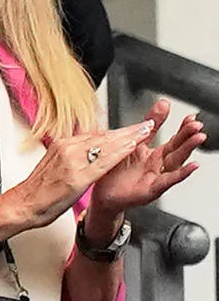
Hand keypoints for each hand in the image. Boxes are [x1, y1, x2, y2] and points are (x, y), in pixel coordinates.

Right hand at [0, 117, 156, 233]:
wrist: (21, 205)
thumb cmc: (36, 192)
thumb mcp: (54, 168)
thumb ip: (70, 158)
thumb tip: (85, 153)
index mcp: (62, 146)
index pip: (95, 136)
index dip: (116, 132)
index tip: (131, 129)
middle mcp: (67, 148)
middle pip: (103, 137)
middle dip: (126, 131)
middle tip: (146, 125)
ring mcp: (72, 159)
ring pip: (105, 145)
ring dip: (128, 137)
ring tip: (146, 131)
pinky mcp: (77, 174)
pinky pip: (103, 161)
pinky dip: (120, 152)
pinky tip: (132, 148)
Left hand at [89, 98, 204, 224]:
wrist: (102, 195)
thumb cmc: (115, 171)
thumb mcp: (130, 142)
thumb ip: (147, 126)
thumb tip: (162, 105)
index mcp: (151, 153)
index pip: (171, 138)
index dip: (181, 128)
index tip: (191, 118)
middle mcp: (157, 164)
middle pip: (176, 148)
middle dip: (188, 136)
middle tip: (197, 125)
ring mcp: (156, 176)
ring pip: (175, 161)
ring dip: (188, 149)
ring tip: (198, 138)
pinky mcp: (151, 189)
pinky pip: (168, 180)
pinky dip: (181, 173)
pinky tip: (192, 166)